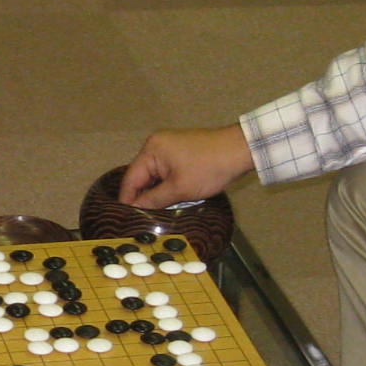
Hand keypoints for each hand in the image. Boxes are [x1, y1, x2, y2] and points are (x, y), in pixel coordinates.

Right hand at [119, 124, 253, 207]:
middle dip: (141, 197)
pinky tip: (167, 201)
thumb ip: (154, 200)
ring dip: (154, 193)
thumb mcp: (180, 189)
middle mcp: (156, 145)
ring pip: (154, 176)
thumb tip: (135, 210)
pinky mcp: (180, 151)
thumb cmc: (209, 168)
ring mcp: (168, 147)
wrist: (240, 150)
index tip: (126, 220)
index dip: (127, 200)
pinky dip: (165, 185)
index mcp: (152, 150)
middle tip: (139, 220)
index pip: (131, 179)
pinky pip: (165, 171)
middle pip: (141, 176)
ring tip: (152, 214)